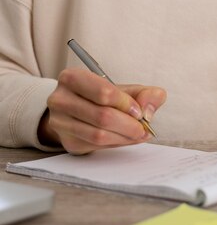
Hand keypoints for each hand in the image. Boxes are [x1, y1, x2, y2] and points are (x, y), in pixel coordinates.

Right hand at [39, 69, 165, 153]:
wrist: (78, 111)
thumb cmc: (102, 97)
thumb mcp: (124, 89)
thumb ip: (145, 93)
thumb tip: (148, 109)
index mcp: (72, 78)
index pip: (103, 93)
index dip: (126, 104)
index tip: (139, 111)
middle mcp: (60, 99)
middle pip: (102, 116)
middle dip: (128, 125)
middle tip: (143, 128)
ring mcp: (60, 122)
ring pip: (98, 135)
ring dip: (124, 137)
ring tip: (138, 134)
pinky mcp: (67, 141)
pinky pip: (96, 146)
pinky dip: (116, 144)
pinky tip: (125, 139)